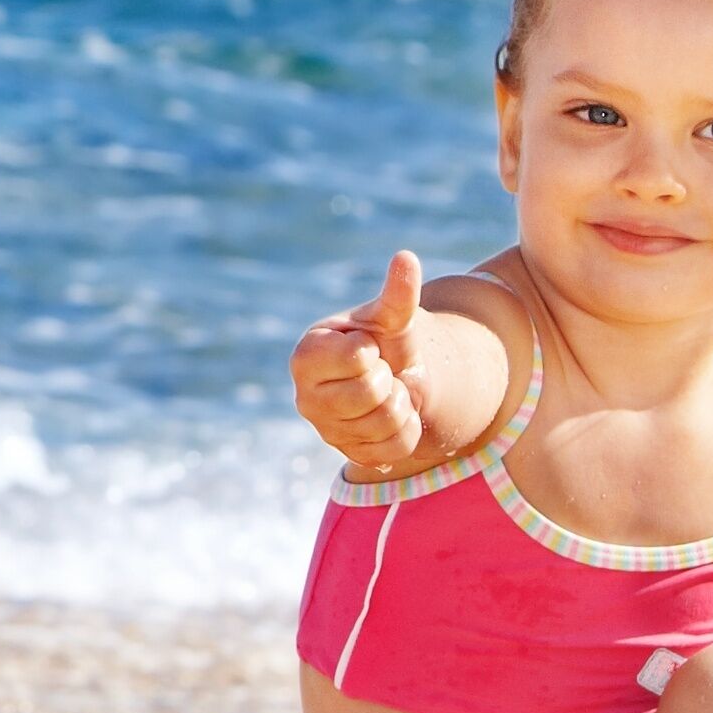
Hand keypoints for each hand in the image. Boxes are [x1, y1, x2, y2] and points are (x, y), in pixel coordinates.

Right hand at [291, 251, 430, 476]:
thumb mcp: (391, 317)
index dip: (371, 350)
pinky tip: (394, 416)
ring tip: (388, 392)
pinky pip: (393, 451)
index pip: (354, 358)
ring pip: (383, 423)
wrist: (399, 378)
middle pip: (367, 394)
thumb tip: (406, 257)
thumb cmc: (385, 341)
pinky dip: (406, 430)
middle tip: (380, 371)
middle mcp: (305, 397)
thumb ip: (396, 293)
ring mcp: (326, 430)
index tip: (366, 347)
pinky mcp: (350, 455)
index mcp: (306, 356)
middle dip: (387, 378)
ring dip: (400, 404)